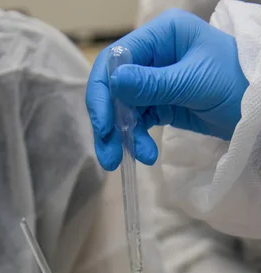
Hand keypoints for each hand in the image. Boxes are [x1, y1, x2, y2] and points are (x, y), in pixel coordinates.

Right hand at [86, 9, 248, 169]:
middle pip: (114, 87)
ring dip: (122, 136)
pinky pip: (138, 121)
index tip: (103, 125)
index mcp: (161, 35)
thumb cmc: (235, 82)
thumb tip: (112, 84)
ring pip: (123, 109)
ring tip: (128, 160)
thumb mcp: (193, 82)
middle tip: (108, 155)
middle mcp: (154, 55)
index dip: (103, 92)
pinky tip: (145, 154)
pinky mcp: (161, 103)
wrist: (258, 110)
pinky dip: (137, 139)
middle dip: (108, 121)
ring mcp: (156, 80)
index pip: (116, 59)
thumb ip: (151, 84)